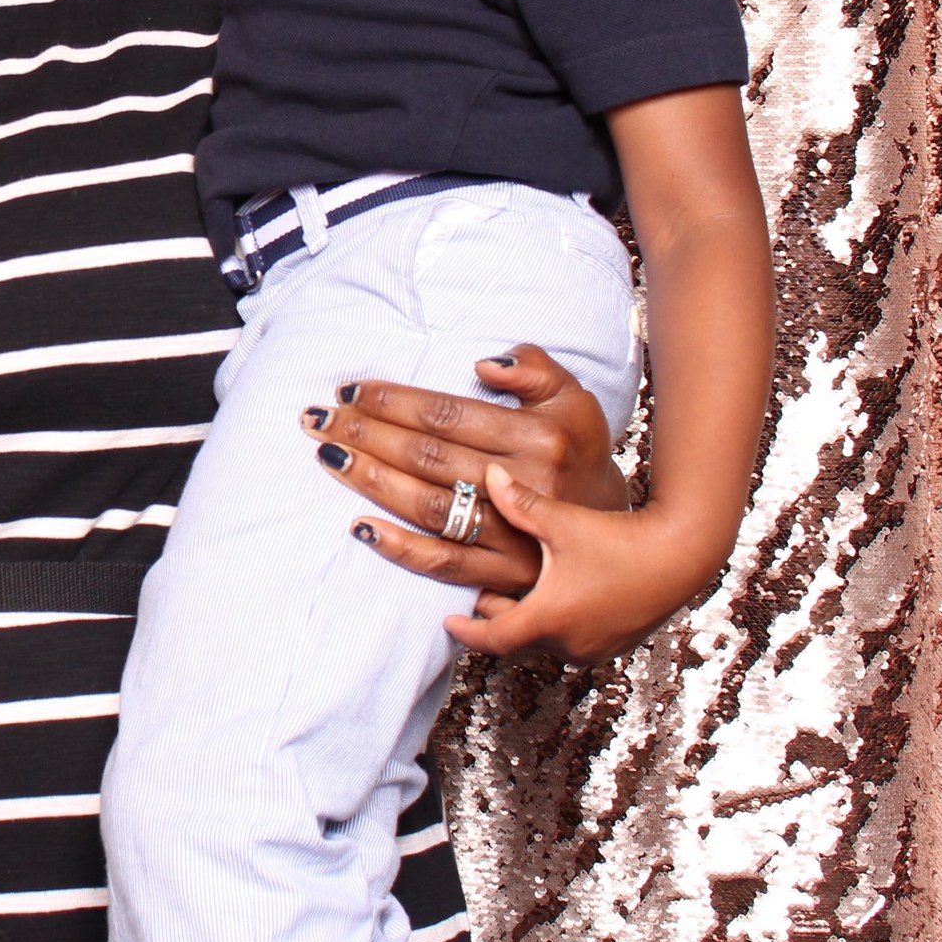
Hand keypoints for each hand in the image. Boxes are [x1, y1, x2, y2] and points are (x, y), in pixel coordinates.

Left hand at [305, 344, 628, 610]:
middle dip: (366, 433)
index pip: (448, 415)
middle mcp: (524, 486)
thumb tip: (486, 365)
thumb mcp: (575, 401)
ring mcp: (513, 536)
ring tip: (328, 456)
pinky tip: (359, 525)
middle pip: (428, 457)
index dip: (393, 401)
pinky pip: (443, 563)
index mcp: (540, 437)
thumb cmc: (580, 457)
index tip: (349, 390)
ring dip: (369, 480)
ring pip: (426, 505)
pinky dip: (398, 547)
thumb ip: (536, 369)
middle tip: (318, 419)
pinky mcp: (504, 577)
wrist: (622, 538)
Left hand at [440, 467, 708, 662]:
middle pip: (517, 639)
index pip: (492, 638)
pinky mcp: (616, 642)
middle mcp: (570, 643)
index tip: (448, 621)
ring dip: (528, 622)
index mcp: (549, 618)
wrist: (683, 555)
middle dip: (496, 620)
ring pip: (546, 641)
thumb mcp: (564, 522)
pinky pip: (573, 640)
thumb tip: (487, 474)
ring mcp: (595, 647)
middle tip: (478, 596)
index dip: (466, 630)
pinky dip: (557, 624)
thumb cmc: (622, 539)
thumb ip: (520, 503)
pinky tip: (558, 596)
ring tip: (513, 593)